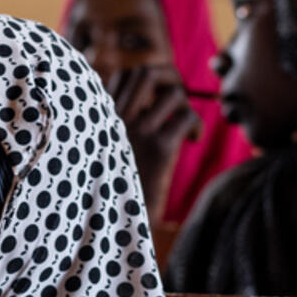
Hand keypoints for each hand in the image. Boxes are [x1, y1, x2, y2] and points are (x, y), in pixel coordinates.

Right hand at [107, 62, 203, 223]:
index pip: (124, 75)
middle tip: (176, 103)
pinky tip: (191, 140)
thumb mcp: (109, 151)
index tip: (155, 102)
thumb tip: (150, 100)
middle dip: (170, 80)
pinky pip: (186, 117)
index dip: (147, 80)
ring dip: (185, 106)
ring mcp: (137, 132)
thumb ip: (122, 125)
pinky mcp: (159, 148)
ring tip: (183, 127)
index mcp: (101, 118)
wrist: (115, 224)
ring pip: (173, 93)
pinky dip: (195, 126)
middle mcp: (115, 120)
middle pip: (147, 71)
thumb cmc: (112, 191)